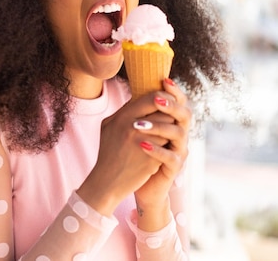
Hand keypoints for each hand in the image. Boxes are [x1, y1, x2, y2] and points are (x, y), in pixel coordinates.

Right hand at [77, 85, 179, 215]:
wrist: (108, 180)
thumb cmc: (109, 151)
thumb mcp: (109, 126)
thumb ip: (124, 110)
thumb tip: (141, 96)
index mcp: (122, 117)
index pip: (152, 97)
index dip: (163, 98)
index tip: (166, 103)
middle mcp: (132, 127)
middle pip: (165, 113)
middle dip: (168, 117)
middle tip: (166, 121)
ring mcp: (143, 143)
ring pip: (169, 129)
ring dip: (168, 132)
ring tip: (161, 137)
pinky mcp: (151, 158)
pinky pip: (167, 145)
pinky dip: (165, 147)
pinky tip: (156, 152)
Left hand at [133, 78, 191, 208]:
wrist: (138, 183)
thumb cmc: (137, 153)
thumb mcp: (136, 130)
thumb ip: (139, 113)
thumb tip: (133, 91)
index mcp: (171, 122)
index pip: (178, 102)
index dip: (174, 91)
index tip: (163, 80)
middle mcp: (179, 135)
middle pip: (185, 115)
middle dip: (172, 105)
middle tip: (157, 100)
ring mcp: (178, 151)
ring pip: (179, 134)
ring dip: (159, 127)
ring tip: (138, 125)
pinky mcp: (174, 168)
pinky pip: (170, 157)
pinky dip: (156, 150)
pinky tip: (141, 145)